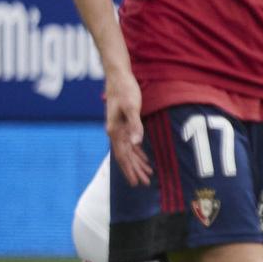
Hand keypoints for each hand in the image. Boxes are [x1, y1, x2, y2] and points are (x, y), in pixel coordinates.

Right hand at [105, 68, 150, 187]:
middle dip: (135, 171)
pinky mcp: (124, 124)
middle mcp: (115, 132)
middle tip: (144, 184)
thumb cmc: (125, 90)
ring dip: (137, 163)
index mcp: (115, 131)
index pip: (124, 156)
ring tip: (147, 175)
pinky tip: (144, 158)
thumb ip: (135, 125)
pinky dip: (138, 152)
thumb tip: (136, 143)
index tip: (137, 183)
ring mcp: (119, 129)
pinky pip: (130, 143)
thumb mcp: (132, 107)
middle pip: (125, 157)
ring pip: (128, 151)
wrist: (118, 77)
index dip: (130, 170)